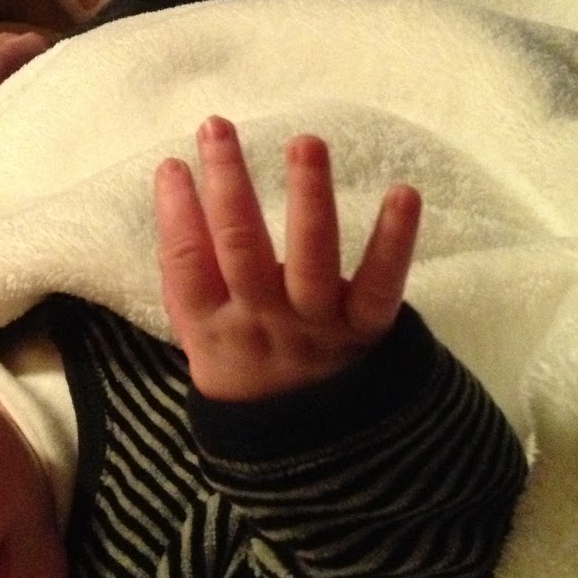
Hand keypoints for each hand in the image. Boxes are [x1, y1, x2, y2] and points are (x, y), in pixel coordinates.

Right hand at [153, 116, 420, 401]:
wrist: (310, 450)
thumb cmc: (247, 370)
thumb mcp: (199, 336)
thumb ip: (185, 274)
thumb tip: (173, 190)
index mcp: (214, 328)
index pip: (188, 266)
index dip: (177, 215)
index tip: (173, 164)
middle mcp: (264, 323)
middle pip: (241, 249)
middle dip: (228, 182)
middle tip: (218, 127)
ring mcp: (318, 325)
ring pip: (312, 258)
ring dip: (309, 196)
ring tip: (305, 142)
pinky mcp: (368, 329)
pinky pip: (382, 284)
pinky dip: (394, 240)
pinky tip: (403, 193)